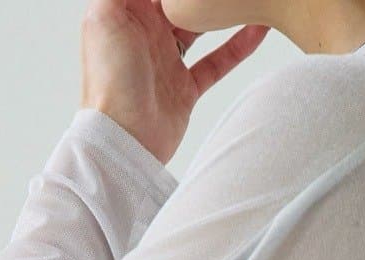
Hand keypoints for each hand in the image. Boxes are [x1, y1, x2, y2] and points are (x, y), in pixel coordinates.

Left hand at [80, 0, 267, 164]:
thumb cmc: (109, 81)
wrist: (124, 141)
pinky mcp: (185, 88)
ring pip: (202, 25)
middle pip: (181, 0)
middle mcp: (146, 32)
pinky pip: (217, 62)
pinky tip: (259, 29)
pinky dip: (238, 46)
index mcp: (127, 11)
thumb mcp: (105, 16)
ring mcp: (167, 60)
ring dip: (223, 10)